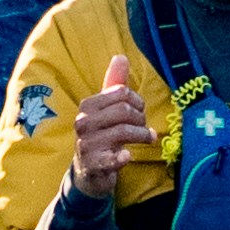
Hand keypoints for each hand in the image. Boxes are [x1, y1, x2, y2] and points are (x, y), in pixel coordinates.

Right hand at [67, 50, 156, 194]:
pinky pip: (110, 158)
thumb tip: (121, 57)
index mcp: (88, 106)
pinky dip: (121, 157)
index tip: (140, 111)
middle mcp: (83, 122)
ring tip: (147, 139)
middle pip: (124, 110)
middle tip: (145, 128)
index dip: (137, 101)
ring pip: (123, 132)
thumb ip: (114, 84)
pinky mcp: (92, 165)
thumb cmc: (101, 135)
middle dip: (141, 118)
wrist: (88, 172)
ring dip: (141, 135)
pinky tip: (127, 155)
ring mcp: (86, 144)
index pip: (121, 92)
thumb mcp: (106, 110)